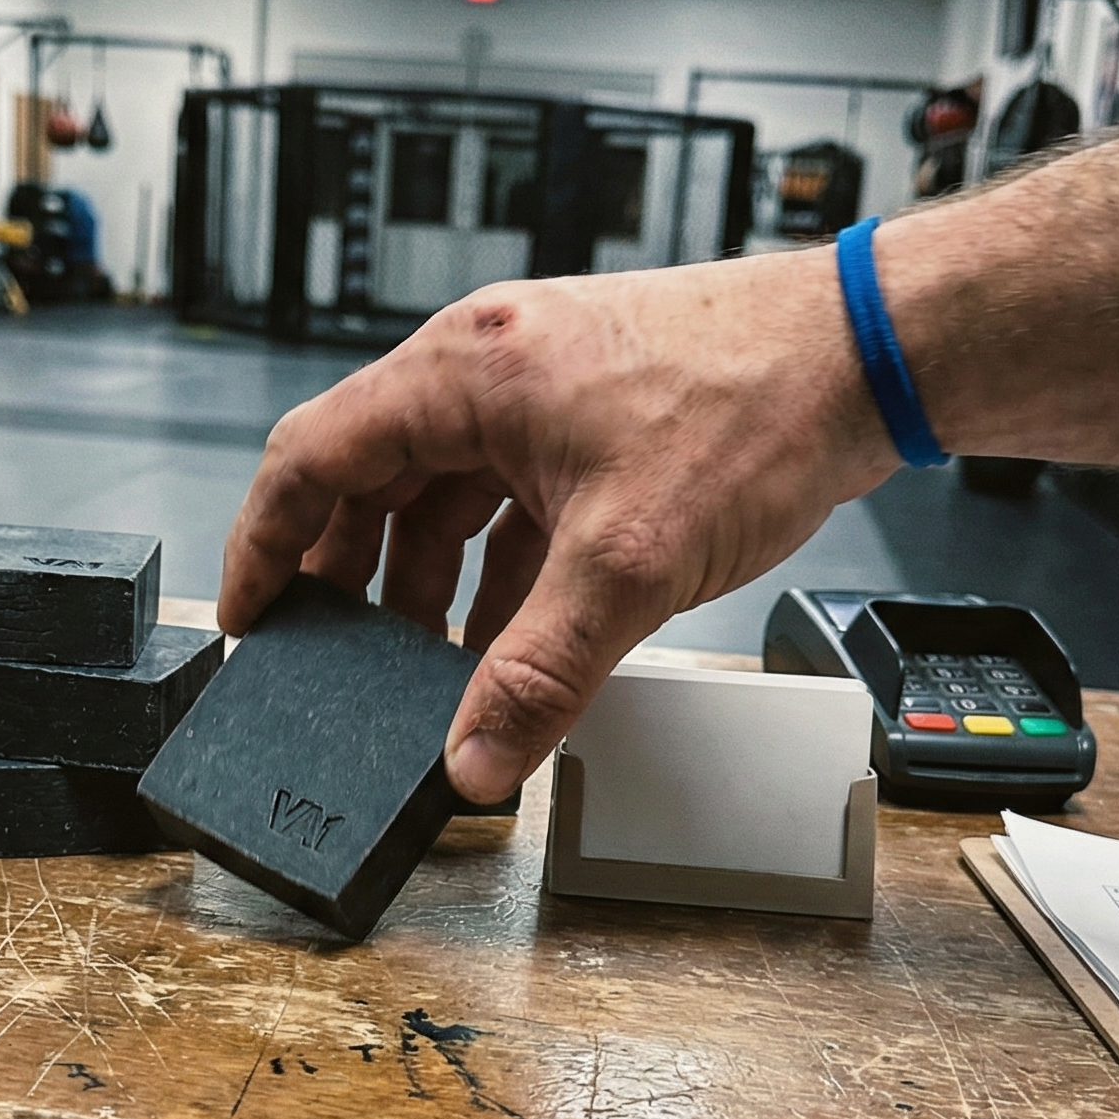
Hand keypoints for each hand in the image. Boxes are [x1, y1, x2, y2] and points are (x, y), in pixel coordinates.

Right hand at [220, 251, 898, 803]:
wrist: (866, 357)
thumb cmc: (753, 403)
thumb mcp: (626, 562)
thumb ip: (538, 672)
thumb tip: (475, 761)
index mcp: (463, 373)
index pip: (312, 457)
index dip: (265, 547)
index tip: (252, 620)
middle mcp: (488, 369)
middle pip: (371, 480)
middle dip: (352, 579)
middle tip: (341, 661)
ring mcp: (540, 391)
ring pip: (443, 495)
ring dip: (429, 582)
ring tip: (429, 665)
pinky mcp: (589, 420)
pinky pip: (507, 501)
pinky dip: (497, 570)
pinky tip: (510, 637)